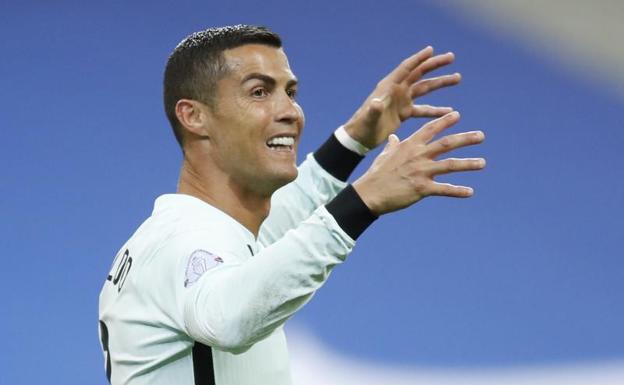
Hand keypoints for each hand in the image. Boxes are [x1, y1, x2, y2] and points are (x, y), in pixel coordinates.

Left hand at [343, 46, 460, 148]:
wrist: (360, 138)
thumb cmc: (362, 126)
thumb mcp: (369, 117)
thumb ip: (373, 109)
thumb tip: (376, 102)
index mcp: (389, 86)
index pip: (406, 68)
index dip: (418, 59)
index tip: (432, 49)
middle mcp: (397, 90)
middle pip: (419, 73)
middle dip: (435, 65)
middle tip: (451, 57)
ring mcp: (401, 100)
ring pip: (424, 89)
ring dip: (440, 83)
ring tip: (458, 78)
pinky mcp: (404, 113)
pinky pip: (423, 109)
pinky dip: (435, 110)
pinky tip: (449, 111)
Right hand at [352, 111, 484, 215]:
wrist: (369, 193)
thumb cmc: (376, 173)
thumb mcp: (385, 155)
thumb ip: (393, 145)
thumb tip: (393, 137)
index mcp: (410, 145)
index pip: (430, 129)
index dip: (444, 122)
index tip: (457, 115)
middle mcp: (418, 156)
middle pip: (447, 144)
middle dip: (466, 139)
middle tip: (481, 135)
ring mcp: (421, 172)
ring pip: (450, 165)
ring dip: (468, 163)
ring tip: (483, 163)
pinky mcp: (422, 188)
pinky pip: (444, 189)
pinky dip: (458, 191)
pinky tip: (470, 192)